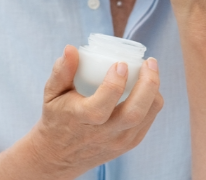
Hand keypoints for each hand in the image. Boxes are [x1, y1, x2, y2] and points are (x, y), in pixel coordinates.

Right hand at [22, 45, 163, 179]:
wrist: (59, 156)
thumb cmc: (57, 118)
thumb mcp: (52, 94)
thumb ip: (61, 71)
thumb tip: (71, 48)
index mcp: (81, 121)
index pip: (102, 106)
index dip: (115, 83)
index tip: (121, 64)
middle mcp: (103, 134)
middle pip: (134, 113)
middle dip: (148, 84)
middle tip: (150, 62)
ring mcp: (118, 142)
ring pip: (146, 116)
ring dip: (153, 91)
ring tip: (151, 70)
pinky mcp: (128, 145)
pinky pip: (148, 121)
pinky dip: (152, 102)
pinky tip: (148, 86)